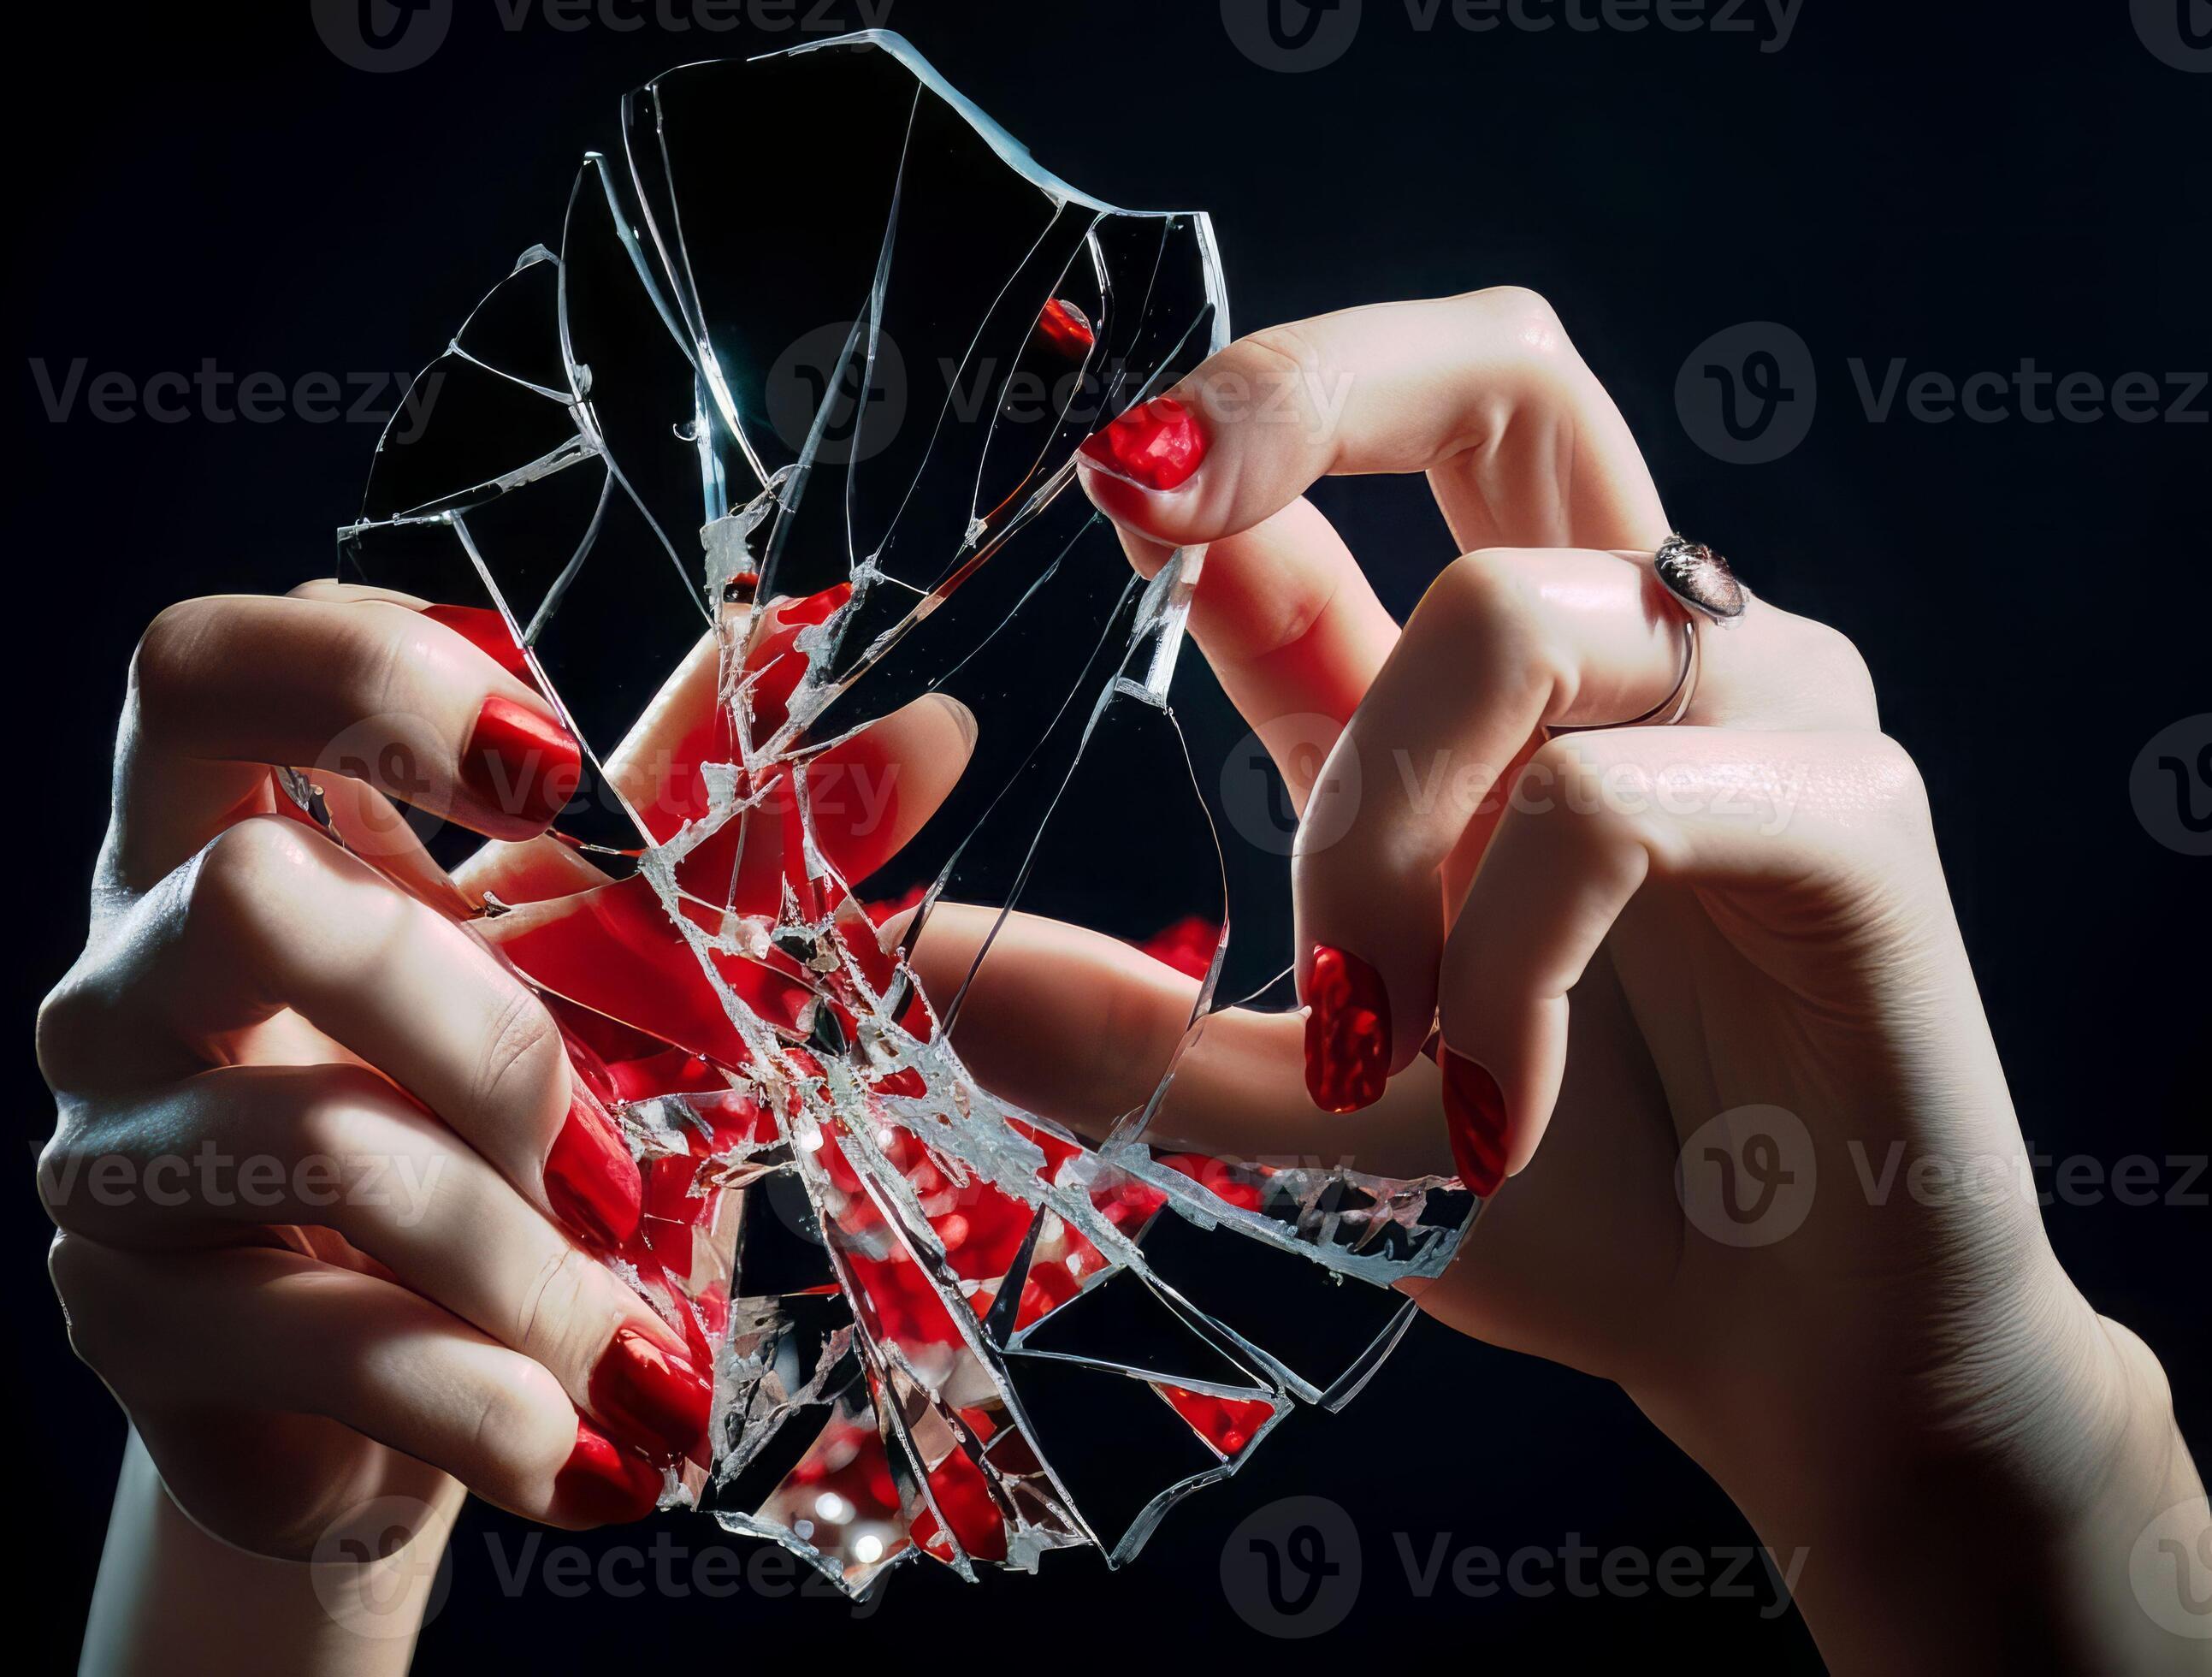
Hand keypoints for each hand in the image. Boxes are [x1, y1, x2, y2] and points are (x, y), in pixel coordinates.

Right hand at [36, 581, 972, 1577]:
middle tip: (614, 1158)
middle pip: (252, 896)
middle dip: (495, 1034)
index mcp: (231, 832)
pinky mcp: (122, 1320)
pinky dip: (491, 1397)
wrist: (424, 1388)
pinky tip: (572, 1440)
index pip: (203, 668)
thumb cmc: (515, 1129)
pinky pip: (322, 1339)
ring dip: (530, 1260)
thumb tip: (932, 727)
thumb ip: (726, 840)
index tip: (559, 778)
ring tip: (630, 1343)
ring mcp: (103, 1148)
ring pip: (323, 1143)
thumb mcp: (616, 969)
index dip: (366, 682)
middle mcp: (126, 970)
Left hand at [912, 289, 2205, 1669]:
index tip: (1100, 475)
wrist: (1784, 1351)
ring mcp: (1757, 708)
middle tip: (1155, 494)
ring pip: (1507, 615)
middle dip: (1308, 381)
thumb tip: (920, 956)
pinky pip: (1614, 804)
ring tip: (1378, 1033)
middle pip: (1501, 364)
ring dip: (1381, 831)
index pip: (1368, 455)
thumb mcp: (1306, 1106)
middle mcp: (1627, 652)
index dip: (1227, 418)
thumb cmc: (1560, 1205)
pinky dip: (1507, 967)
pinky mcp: (1855, 811)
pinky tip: (1499, 1106)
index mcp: (1482, 691)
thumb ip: (1145, 1020)